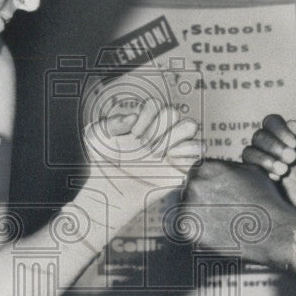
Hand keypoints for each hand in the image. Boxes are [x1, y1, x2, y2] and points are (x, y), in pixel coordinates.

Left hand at [82, 96, 201, 223]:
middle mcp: (160, 131)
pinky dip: (190, 149)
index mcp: (142, 121)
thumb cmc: (104, 162)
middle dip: (158, 128)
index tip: (133, 136)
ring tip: (156, 154)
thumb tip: (132, 118)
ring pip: (190, 125)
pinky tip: (169, 158)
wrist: (111, 190)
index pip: (155, 105)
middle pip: (173, 112)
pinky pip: (199, 148)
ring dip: (174, 136)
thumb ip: (109, 122)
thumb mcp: (95, 137)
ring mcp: (173, 147)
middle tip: (144, 147)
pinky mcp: (182, 164)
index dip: (147, 116)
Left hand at [181, 159, 295, 264]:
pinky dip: (199, 231)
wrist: (272, 230)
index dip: (208, 185)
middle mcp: (194, 183)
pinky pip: (188, 227)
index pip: (197, 173)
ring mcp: (189, 205)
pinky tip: (217, 232)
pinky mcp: (188, 228)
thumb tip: (218, 168)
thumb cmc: (265, 199)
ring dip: (199, 214)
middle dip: (201, 199)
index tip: (217, 196)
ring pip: (187, 208)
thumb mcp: (250, 170)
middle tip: (219, 210)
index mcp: (206, 167)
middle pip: (190, 190)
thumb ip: (229, 167)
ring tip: (220, 222)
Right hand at [242, 116, 295, 214]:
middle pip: (259, 135)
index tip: (294, 143)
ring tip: (284, 170)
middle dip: (274, 145)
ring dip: (265, 158)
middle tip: (292, 158)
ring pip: (250, 151)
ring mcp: (262, 162)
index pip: (272, 122)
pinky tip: (276, 178)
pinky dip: (261, 169)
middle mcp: (271, 146)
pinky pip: (247, 168)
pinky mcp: (256, 178)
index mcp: (286, 135)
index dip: (280, 129)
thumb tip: (291, 123)